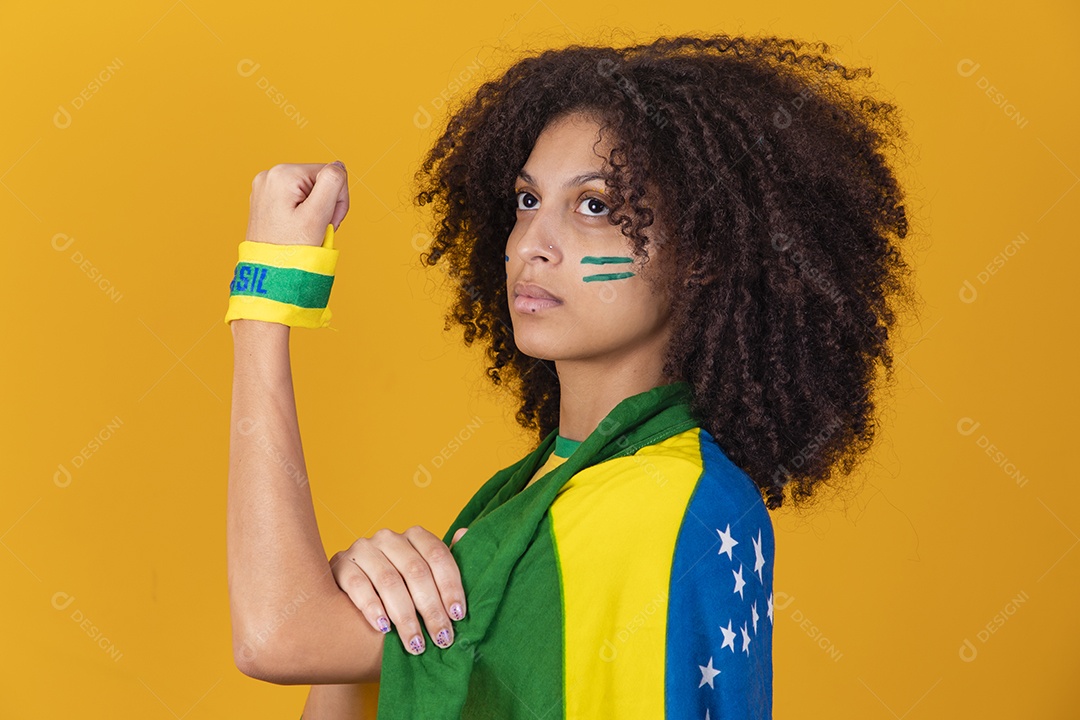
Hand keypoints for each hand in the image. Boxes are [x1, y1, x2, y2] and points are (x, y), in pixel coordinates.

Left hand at [246, 162, 349, 245]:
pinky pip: (295, 198)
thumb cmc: (291, 249)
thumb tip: (338, 165)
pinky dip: (302, 213)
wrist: (269, 273)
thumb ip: (332, 183)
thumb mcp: (317, 214)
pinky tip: (297, 228)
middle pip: (317, 180)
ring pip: (308, 190)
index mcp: (283, 174)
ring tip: (306, 230)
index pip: (329, 173)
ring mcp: (265, 187)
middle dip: (324, 204)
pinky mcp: (265, 199)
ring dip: (314, 210)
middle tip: (317, 228)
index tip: (327, 221)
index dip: (336, 198)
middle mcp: (270, 175)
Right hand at [330, 526, 468, 655]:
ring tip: (416, 643)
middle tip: (441, 638)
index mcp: (414, 536)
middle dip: (431, 608)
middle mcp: (388, 538)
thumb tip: (465, 534)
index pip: (437, 555)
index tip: (458, 615)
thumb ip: (443, 564)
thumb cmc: (401, 594)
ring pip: (388, 580)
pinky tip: (384, 628)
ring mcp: (362, 549)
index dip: (450, 586)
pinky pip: (358, 585)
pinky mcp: (340, 564)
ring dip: (405, 615)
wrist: (353, 610)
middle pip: (415, 570)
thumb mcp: (424, 580)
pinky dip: (372, 607)